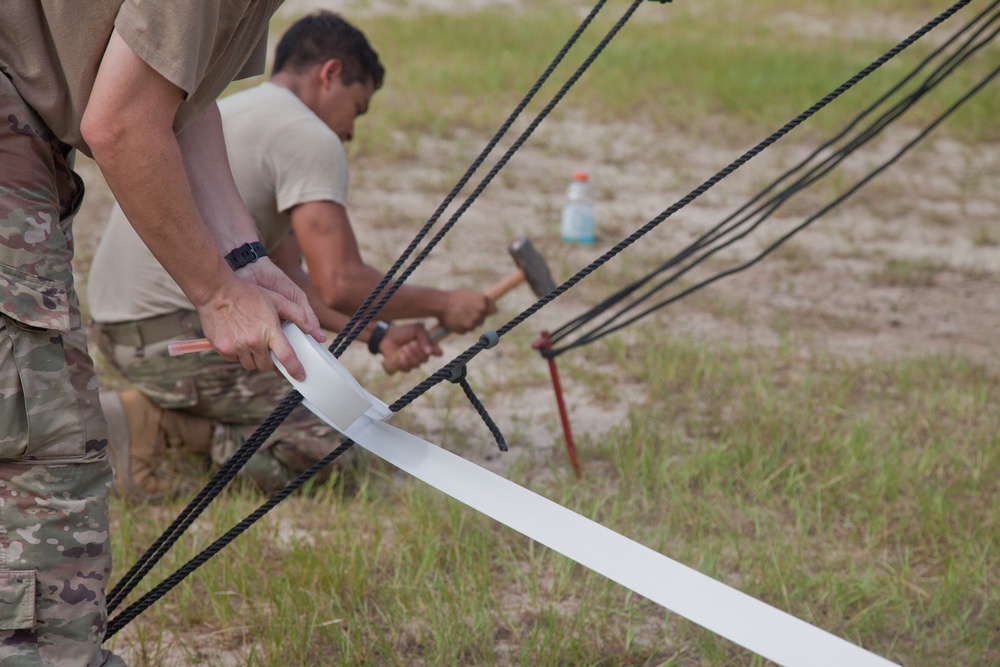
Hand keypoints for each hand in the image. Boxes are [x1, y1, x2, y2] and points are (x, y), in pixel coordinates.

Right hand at [197, 258, 321, 380]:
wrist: (216, 291)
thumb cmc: (249, 294)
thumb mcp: (278, 299)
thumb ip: (298, 315)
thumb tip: (311, 331)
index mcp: (269, 330)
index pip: (286, 356)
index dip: (295, 369)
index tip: (301, 376)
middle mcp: (253, 342)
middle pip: (267, 366)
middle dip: (270, 362)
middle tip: (268, 350)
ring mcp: (236, 347)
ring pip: (250, 365)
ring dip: (254, 359)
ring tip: (252, 342)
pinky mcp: (222, 348)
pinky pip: (235, 360)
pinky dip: (239, 354)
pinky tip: (238, 339)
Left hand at [378, 322, 440, 372]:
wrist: (387, 336)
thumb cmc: (403, 331)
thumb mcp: (416, 329)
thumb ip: (424, 337)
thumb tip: (430, 351)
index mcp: (427, 345)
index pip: (438, 352)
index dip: (437, 352)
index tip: (431, 349)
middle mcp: (422, 355)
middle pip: (426, 359)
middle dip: (418, 352)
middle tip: (411, 343)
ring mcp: (413, 361)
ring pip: (417, 365)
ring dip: (411, 356)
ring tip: (404, 348)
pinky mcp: (404, 366)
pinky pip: (408, 369)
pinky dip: (404, 362)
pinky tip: (400, 356)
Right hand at [439, 289, 496, 333]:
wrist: (440, 303)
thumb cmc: (453, 297)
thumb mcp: (469, 295)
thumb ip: (480, 301)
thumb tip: (490, 309)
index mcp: (483, 300)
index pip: (494, 310)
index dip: (487, 311)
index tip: (482, 312)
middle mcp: (481, 310)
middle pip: (482, 320)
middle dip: (475, 318)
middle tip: (464, 313)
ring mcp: (474, 320)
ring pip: (474, 326)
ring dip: (468, 323)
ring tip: (457, 316)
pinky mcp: (466, 329)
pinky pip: (466, 330)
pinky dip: (461, 328)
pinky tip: (454, 321)